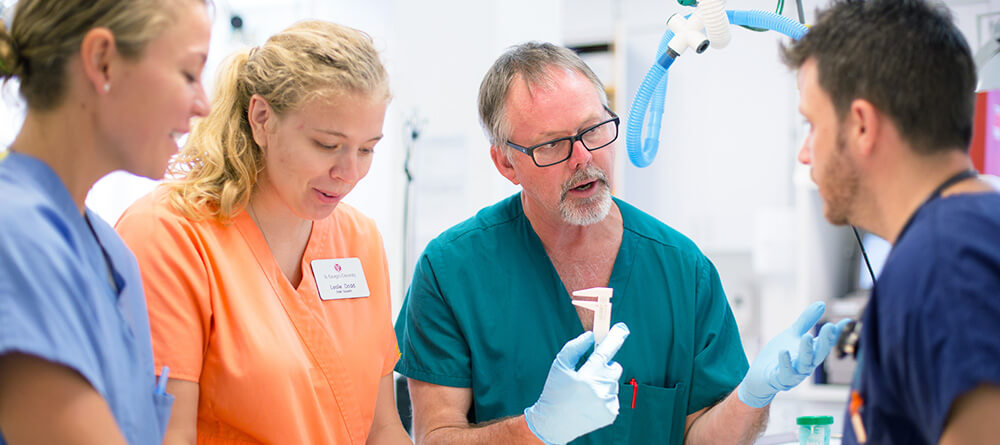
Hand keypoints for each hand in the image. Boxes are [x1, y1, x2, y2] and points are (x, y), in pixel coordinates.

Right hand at [524, 323, 629, 444]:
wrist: (554, 423)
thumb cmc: (555, 392)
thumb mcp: (559, 366)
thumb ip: (574, 347)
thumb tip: (590, 336)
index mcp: (586, 377)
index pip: (604, 353)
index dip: (614, 339)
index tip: (622, 329)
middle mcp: (599, 391)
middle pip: (614, 368)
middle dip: (605, 366)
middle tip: (591, 371)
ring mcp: (607, 404)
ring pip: (614, 383)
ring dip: (604, 382)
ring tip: (587, 392)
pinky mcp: (611, 413)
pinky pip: (614, 396)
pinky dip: (605, 396)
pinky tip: (591, 402)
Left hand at [737, 302, 849, 407]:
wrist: (761, 377)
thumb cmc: (780, 355)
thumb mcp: (793, 334)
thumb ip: (806, 321)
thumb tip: (822, 304)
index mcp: (811, 353)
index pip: (825, 343)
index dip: (835, 333)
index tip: (846, 321)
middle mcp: (806, 364)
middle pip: (819, 354)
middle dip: (825, 341)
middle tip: (829, 326)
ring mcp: (794, 373)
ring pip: (804, 364)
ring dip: (806, 351)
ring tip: (807, 336)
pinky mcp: (779, 379)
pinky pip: (785, 373)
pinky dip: (785, 363)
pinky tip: (783, 351)